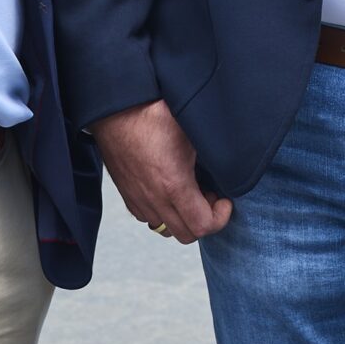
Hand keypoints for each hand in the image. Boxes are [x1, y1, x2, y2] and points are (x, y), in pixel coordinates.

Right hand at [90, 98, 232, 241]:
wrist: (116, 109)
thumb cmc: (153, 114)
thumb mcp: (192, 131)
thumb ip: (211, 153)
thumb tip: (228, 160)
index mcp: (174, 185)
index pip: (202, 226)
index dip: (220, 217)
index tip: (224, 199)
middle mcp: (154, 199)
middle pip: (186, 235)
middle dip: (204, 219)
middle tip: (210, 196)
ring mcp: (138, 199)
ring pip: (166, 229)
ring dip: (183, 218)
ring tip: (190, 193)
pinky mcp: (127, 195)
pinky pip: (149, 218)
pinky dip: (164, 212)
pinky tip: (169, 189)